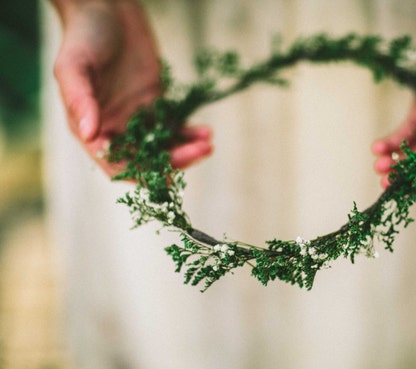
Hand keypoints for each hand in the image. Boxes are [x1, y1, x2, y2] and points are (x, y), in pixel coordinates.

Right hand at [52, 0, 211, 176]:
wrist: (107, 8)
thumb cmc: (85, 35)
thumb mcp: (74, 65)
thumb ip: (80, 100)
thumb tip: (90, 135)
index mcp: (91, 127)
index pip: (114, 163)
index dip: (139, 172)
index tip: (164, 171)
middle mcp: (115, 128)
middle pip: (146, 159)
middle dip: (173, 162)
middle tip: (199, 152)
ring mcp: (137, 118)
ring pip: (164, 147)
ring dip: (187, 150)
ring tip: (208, 144)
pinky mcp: (156, 104)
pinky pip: (175, 127)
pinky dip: (190, 133)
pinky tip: (206, 132)